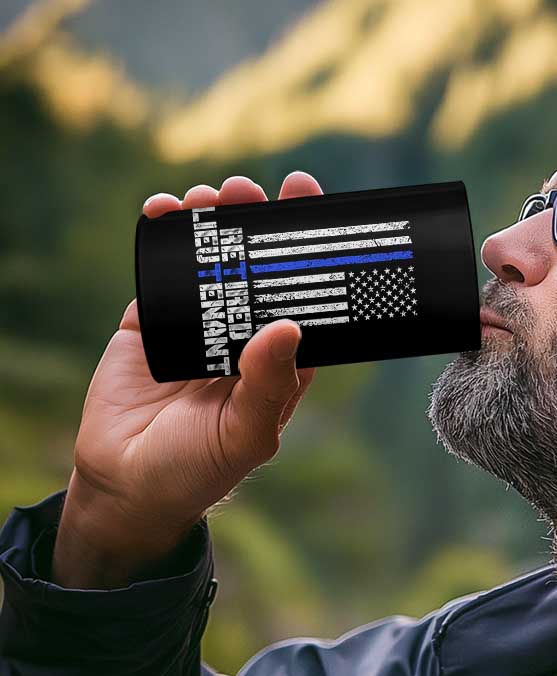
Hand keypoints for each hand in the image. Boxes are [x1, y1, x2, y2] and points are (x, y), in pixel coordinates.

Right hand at [52, 172, 321, 587]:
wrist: (127, 485)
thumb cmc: (200, 469)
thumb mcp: (246, 434)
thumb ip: (268, 385)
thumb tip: (288, 327)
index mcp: (280, 360)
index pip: (303, 296)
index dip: (308, 252)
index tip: (311, 205)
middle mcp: (244, 335)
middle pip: (258, 267)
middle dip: (257, 224)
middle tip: (252, 190)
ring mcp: (198, 324)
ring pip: (211, 260)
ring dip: (212, 222)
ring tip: (211, 195)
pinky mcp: (153, 320)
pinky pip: (161, 270)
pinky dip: (162, 236)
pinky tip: (164, 210)